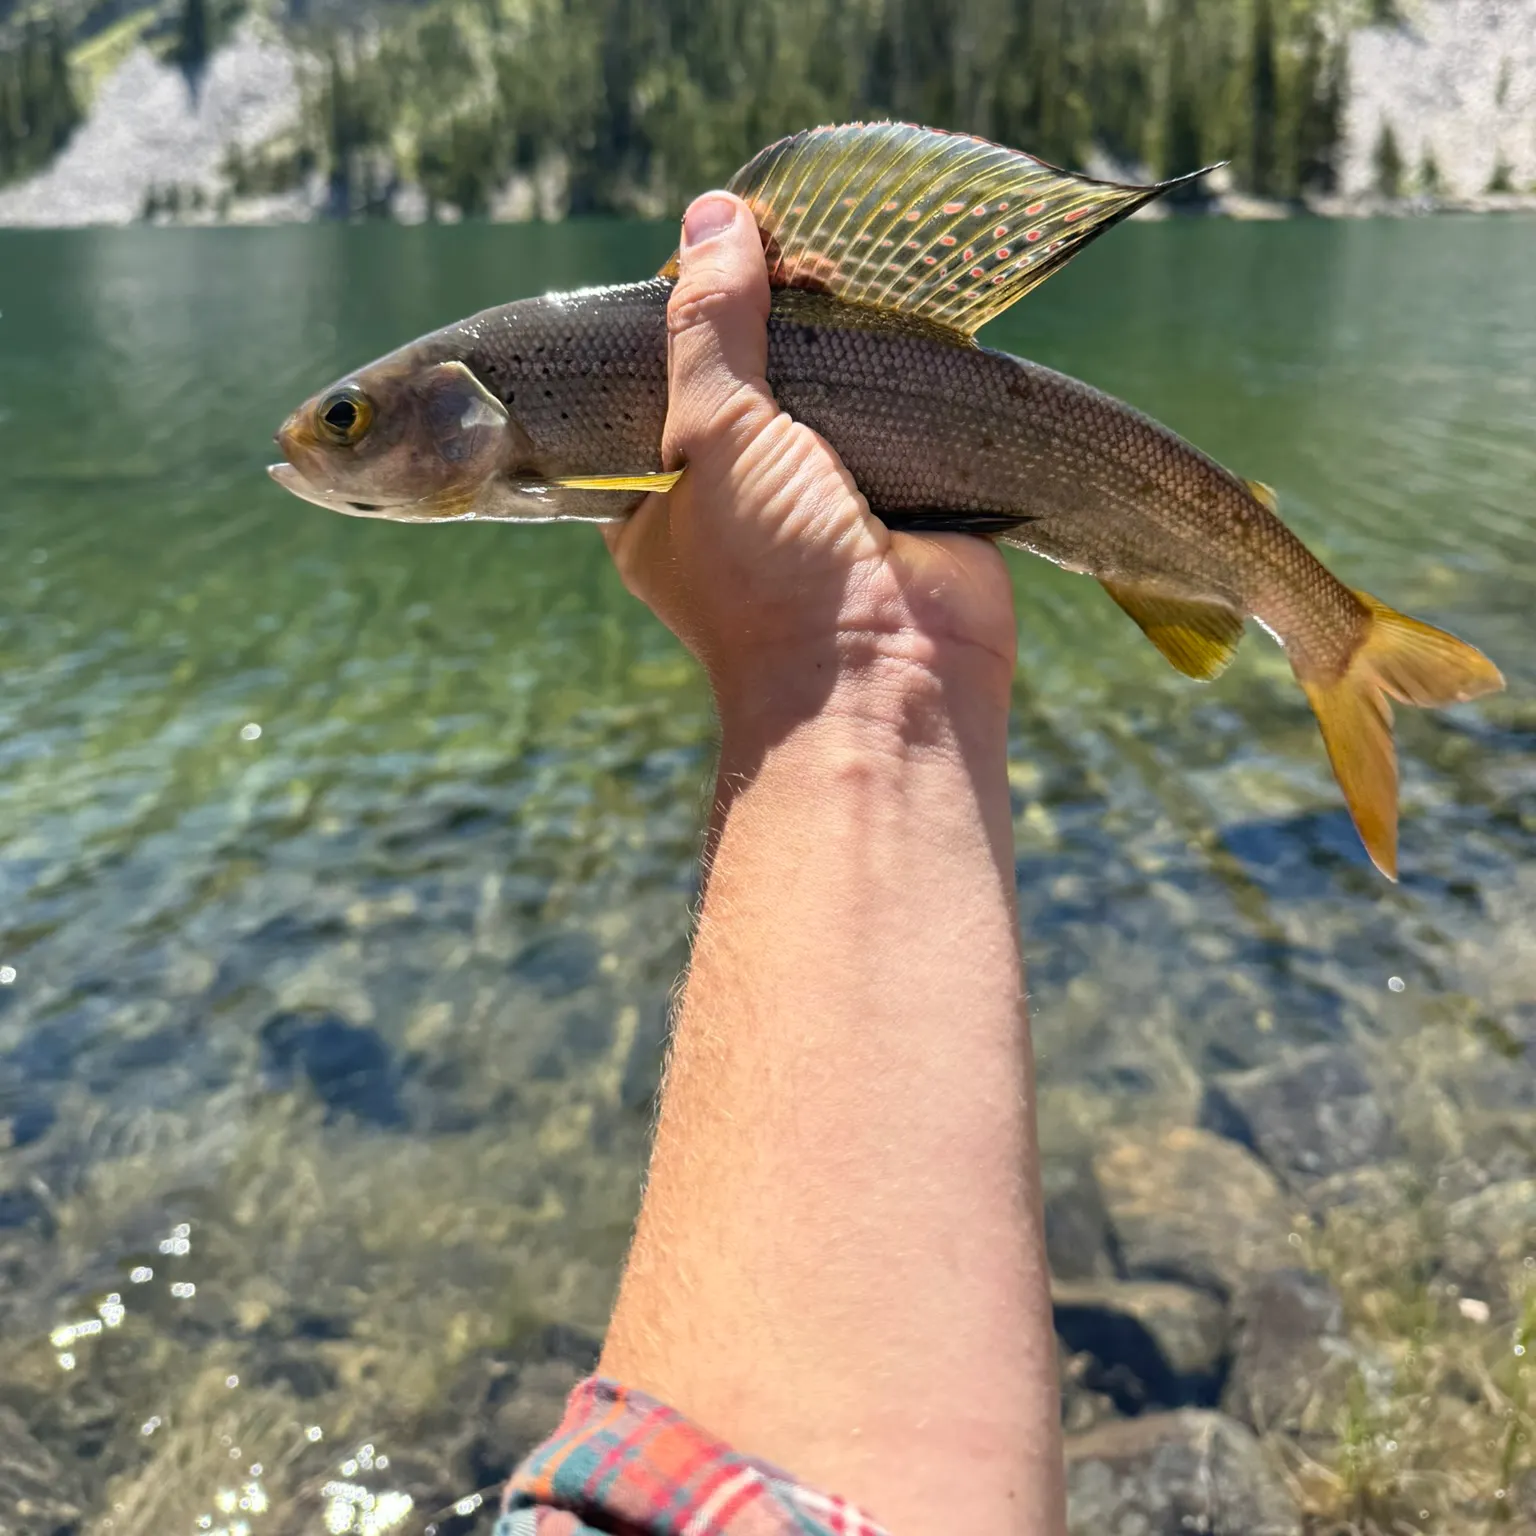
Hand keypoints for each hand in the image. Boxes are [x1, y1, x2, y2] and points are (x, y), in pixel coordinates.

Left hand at [603, 191, 1018, 731]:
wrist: (887, 678)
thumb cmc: (767, 574)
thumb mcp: (712, 435)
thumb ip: (710, 327)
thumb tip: (711, 215)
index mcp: (661, 501)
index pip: (656, 386)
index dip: (679, 317)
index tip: (708, 250)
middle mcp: (741, 498)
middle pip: (750, 377)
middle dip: (772, 315)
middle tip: (789, 248)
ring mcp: (828, 497)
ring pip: (831, 389)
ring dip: (845, 334)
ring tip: (848, 263)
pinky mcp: (907, 496)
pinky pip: (903, 412)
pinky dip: (910, 367)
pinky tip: (912, 306)